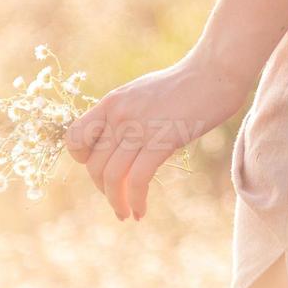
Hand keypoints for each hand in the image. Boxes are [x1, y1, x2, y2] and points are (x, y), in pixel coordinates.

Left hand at [66, 54, 249, 220]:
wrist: (213, 72)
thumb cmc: (183, 84)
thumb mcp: (141, 93)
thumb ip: (124, 114)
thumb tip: (115, 140)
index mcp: (111, 102)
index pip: (74, 137)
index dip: (81, 159)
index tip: (98, 168)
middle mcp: (119, 115)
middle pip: (94, 164)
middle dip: (103, 188)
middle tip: (117, 199)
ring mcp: (139, 128)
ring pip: (112, 177)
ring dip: (116, 203)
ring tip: (125, 214)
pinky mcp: (162, 140)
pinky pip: (138, 180)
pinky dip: (135, 201)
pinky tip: (140, 211)